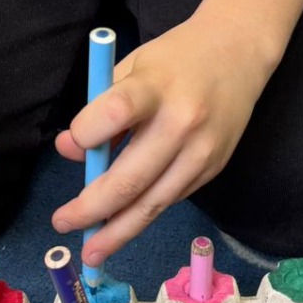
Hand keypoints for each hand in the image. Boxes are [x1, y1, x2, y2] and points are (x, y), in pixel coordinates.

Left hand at [51, 14, 271, 266]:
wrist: (239, 51)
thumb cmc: (175, 58)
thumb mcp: (131, 67)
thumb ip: (98, 107)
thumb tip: (69, 150)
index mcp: (156, 87)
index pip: (116, 113)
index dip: (87, 134)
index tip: (74, 143)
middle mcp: (183, 123)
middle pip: (131, 178)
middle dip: (92, 209)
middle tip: (63, 223)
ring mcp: (202, 151)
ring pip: (153, 203)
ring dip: (118, 231)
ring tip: (92, 250)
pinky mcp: (214, 169)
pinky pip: (171, 198)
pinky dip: (144, 212)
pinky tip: (122, 224)